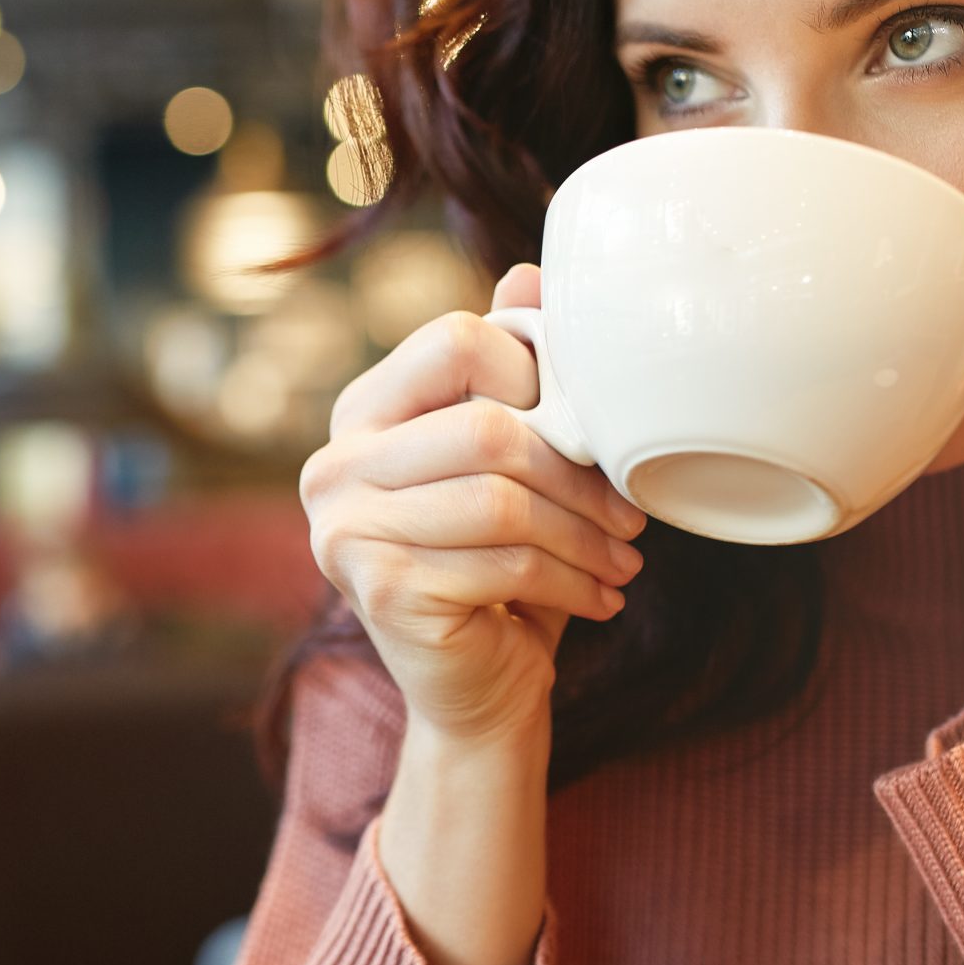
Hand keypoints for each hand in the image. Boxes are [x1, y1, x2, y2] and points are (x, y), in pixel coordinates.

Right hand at [299, 261, 648, 745]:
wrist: (476, 691)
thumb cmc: (501, 571)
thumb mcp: (513, 466)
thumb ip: (512, 374)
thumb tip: (531, 273)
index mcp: (362, 415)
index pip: (456, 342)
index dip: (538, 376)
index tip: (587, 432)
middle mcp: (333, 465)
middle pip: (487, 427)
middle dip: (578, 471)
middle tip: (630, 512)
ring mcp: (342, 530)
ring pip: (501, 501)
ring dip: (584, 534)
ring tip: (625, 558)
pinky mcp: (375, 591)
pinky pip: (501, 564)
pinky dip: (571, 581)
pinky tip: (602, 597)